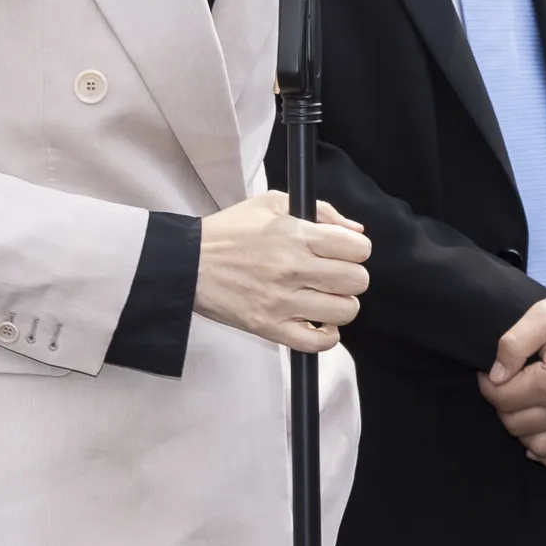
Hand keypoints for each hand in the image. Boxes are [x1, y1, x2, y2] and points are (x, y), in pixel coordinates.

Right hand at [197, 194, 370, 350]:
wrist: (187, 263)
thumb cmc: (229, 231)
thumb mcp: (272, 203)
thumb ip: (320, 211)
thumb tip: (356, 230)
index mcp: (296, 235)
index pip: (357, 248)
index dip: (356, 249)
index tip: (344, 252)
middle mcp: (292, 269)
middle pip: (357, 280)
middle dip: (352, 276)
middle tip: (334, 274)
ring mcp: (282, 302)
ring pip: (344, 311)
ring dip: (341, 304)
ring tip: (325, 297)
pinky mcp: (270, 328)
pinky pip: (318, 342)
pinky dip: (327, 335)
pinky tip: (318, 321)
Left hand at [479, 287, 545, 474]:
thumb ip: (514, 343)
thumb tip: (495, 375)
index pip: (502, 399)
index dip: (488, 386)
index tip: (489, 376)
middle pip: (517, 427)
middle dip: (505, 409)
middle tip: (509, 390)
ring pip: (542, 450)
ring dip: (526, 435)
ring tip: (527, 414)